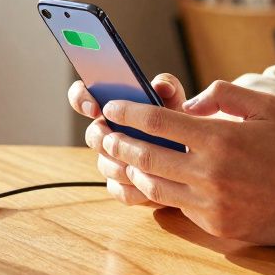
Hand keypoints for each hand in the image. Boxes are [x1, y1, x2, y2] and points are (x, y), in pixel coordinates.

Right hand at [69, 73, 187, 205]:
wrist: (193, 158)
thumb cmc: (180, 124)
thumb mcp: (176, 101)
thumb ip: (168, 86)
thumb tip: (160, 85)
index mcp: (116, 108)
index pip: (83, 95)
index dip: (81, 98)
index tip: (95, 108)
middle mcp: (109, 133)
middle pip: (92, 135)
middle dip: (101, 138)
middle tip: (114, 139)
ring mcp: (113, 160)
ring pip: (104, 164)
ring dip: (119, 166)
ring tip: (141, 166)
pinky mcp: (121, 185)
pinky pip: (117, 189)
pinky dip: (132, 189)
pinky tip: (149, 187)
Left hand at [101, 81, 274, 244]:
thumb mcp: (267, 106)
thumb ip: (224, 94)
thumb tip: (189, 103)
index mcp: (220, 137)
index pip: (158, 123)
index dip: (128, 113)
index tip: (112, 107)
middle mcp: (211, 172)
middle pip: (146, 155)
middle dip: (118, 142)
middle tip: (102, 133)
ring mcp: (211, 202)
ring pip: (153, 186)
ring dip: (130, 170)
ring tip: (117, 157)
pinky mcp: (215, 224)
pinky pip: (175, 206)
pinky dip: (155, 192)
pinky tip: (146, 181)